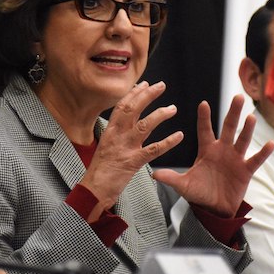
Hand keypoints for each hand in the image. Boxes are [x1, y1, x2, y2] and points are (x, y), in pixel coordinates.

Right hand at [79, 81, 183, 216]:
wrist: (94, 190)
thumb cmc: (100, 170)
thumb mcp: (105, 146)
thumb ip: (116, 133)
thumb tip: (125, 122)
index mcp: (110, 131)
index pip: (122, 106)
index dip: (134, 93)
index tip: (144, 83)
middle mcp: (117, 136)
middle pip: (133, 109)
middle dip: (147, 95)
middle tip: (161, 86)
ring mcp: (125, 148)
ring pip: (144, 125)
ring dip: (160, 115)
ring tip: (173, 108)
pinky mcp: (134, 162)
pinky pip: (154, 149)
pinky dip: (168, 142)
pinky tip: (179, 136)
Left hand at [152, 94, 272, 217]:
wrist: (214, 209)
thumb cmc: (199, 193)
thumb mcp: (184, 185)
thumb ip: (171, 178)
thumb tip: (154, 174)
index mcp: (206, 150)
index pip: (204, 130)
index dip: (204, 118)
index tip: (203, 103)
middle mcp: (222, 150)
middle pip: (228, 128)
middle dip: (232, 113)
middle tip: (238, 97)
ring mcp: (235, 159)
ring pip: (243, 140)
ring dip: (247, 130)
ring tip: (251, 117)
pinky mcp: (245, 171)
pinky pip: (255, 160)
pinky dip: (263, 153)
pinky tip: (270, 144)